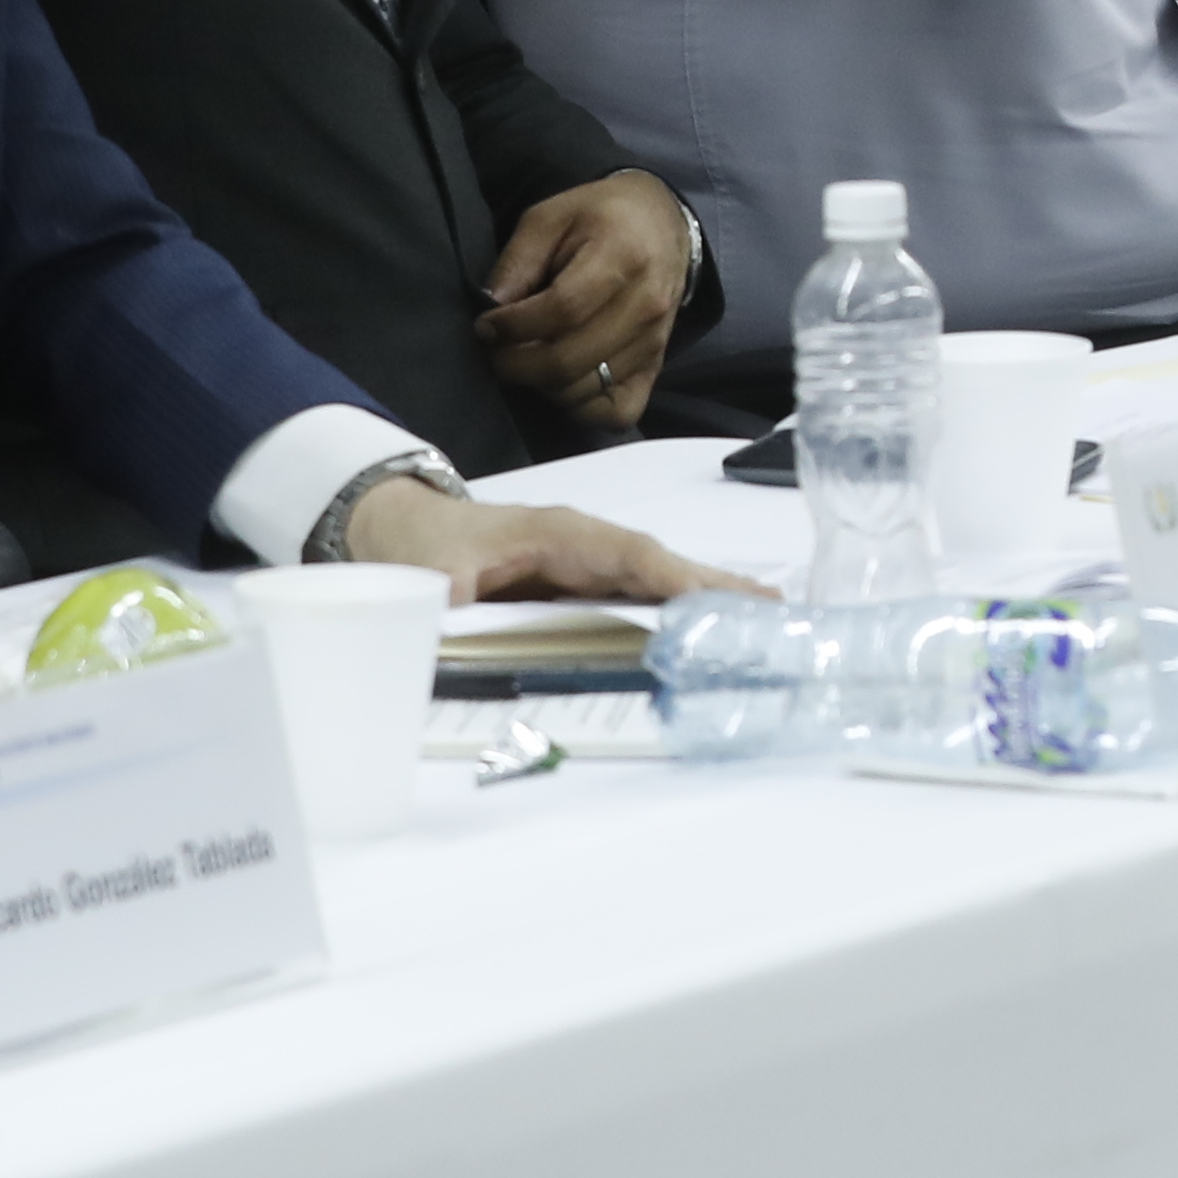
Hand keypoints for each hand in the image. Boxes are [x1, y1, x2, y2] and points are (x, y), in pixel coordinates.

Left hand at [336, 473, 762, 603]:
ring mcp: (587, 565)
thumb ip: (452, 611)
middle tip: (778, 615)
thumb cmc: (420, 544)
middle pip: (662, 568)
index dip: (677, 580)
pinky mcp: (582, 585)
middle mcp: (585, 546)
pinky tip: (711, 632)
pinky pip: (637, 599)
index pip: (631, 556)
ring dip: (708, 602)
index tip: (722, 602)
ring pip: (657, 583)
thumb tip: (472, 650)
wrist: (400, 527)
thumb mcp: (427, 578)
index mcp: (558, 535)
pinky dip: (678, 612)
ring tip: (764, 628)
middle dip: (718, 588)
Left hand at [475, 169, 692, 429]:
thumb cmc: (600, 217)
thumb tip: (491, 309)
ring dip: (541, 384)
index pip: (562, 311)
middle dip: (516, 364)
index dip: (513, 327)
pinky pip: (616, 412)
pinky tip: (563, 382)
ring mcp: (654, 341)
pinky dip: (581, 407)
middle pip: (569, 359)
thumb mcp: (549, 217)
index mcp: (621, 257)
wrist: (663, 225)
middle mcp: (645, 305)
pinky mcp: (656, 367)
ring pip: (585, 389)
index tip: (486, 326)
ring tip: (528, 359)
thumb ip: (517, 260)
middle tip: (497, 351)